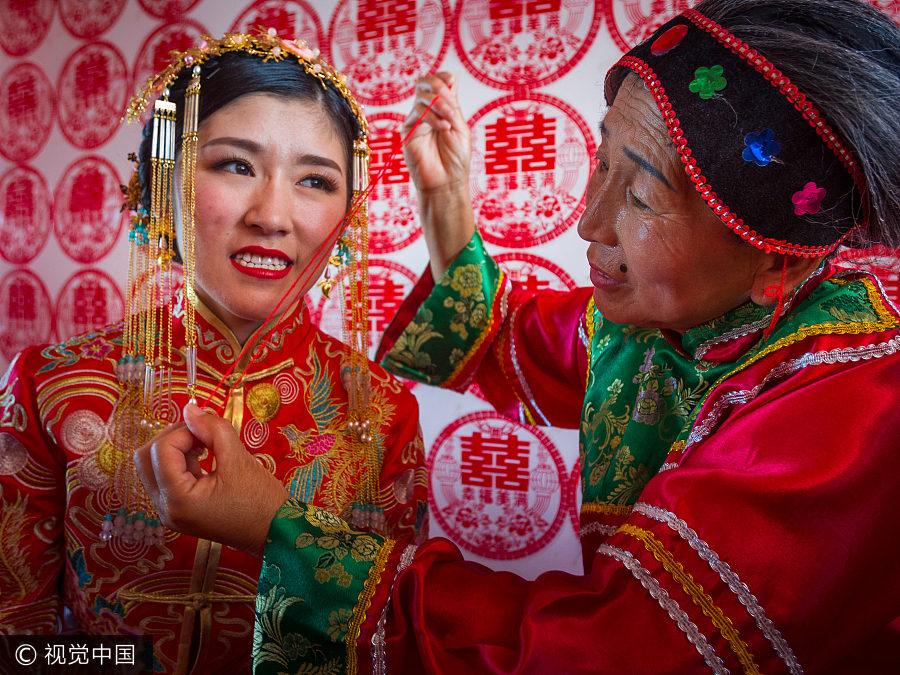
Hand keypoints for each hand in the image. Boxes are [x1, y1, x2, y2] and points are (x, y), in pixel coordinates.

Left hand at [134, 403, 288, 556]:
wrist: (274, 533)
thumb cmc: (261, 501)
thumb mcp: (239, 459)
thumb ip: (213, 429)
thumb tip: (190, 409)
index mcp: (179, 499)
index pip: (162, 450)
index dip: (184, 431)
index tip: (210, 429)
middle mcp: (166, 509)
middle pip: (145, 458)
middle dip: (172, 436)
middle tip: (202, 432)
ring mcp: (169, 512)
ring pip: (152, 466)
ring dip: (174, 447)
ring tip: (205, 444)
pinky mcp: (178, 510)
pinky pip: (165, 476)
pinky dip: (179, 460)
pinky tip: (204, 456)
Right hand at [402, 72, 469, 193]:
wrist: (447, 182)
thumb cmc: (456, 159)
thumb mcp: (460, 127)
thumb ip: (453, 105)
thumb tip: (450, 81)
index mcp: (441, 110)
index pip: (438, 82)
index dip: (443, 78)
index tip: (452, 84)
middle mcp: (427, 113)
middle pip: (424, 83)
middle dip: (437, 85)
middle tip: (449, 99)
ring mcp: (416, 121)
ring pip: (420, 96)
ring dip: (438, 104)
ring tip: (449, 121)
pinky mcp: (408, 131)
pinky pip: (417, 113)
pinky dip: (432, 117)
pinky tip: (443, 128)